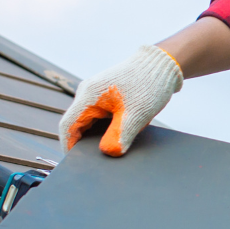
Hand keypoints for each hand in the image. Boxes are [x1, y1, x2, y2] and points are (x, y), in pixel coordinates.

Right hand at [57, 45, 182, 154]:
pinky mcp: (105, 96)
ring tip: (108, 149)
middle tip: (94, 162)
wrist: (162, 64)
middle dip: (82, 144)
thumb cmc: (148, 85)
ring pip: (87, 121)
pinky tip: (117, 137)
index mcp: (88, 96)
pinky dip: (103, 129)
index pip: (67, 126)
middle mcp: (87, 93)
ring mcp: (95, 93)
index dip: (68, 147)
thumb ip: (119, 136)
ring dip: (95, 137)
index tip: (76, 164)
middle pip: (75, 125)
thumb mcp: (136, 115)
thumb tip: (108, 153)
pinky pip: (97, 116)